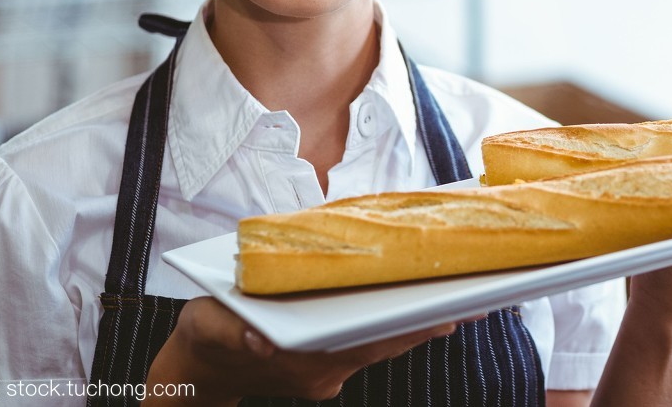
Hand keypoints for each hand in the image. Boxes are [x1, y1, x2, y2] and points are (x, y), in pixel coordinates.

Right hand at [145, 296, 463, 404]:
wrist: (196, 369)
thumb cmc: (207, 335)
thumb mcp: (209, 325)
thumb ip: (233, 333)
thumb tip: (260, 342)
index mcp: (300, 360)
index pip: (367, 342)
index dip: (406, 329)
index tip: (445, 316)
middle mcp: (322, 371)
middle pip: (385, 344)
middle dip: (427, 323)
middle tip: (475, 301)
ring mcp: (327, 372)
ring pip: (382, 345)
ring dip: (417, 325)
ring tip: (460, 300)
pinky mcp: (326, 367)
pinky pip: (368, 344)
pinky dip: (393, 327)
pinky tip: (416, 306)